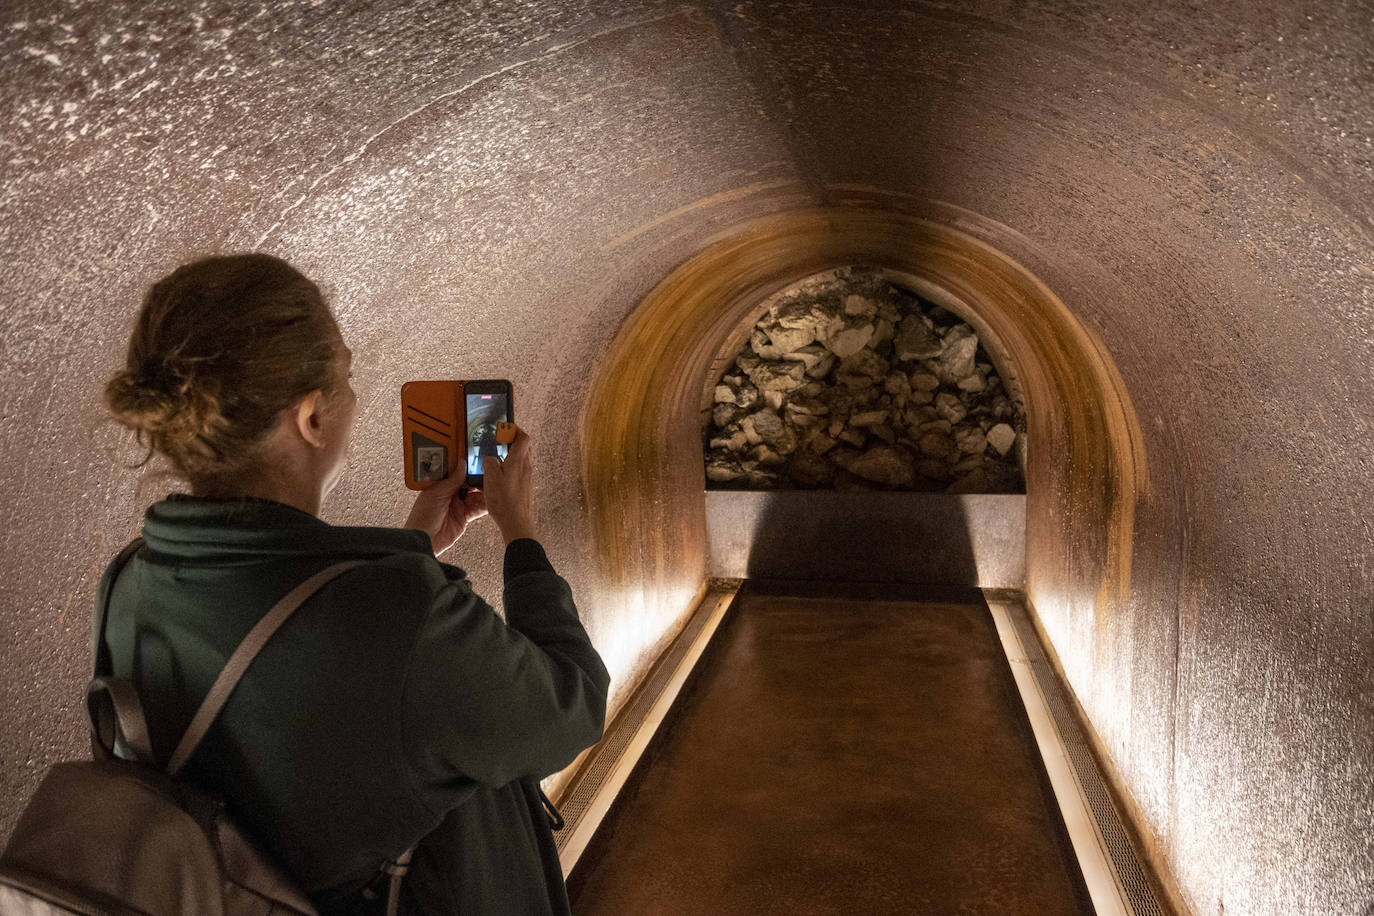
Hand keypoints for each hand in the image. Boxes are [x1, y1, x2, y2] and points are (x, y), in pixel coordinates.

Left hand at [404, 469, 487, 555]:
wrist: (424, 540)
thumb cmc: (422, 517)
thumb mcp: (436, 494)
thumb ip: (452, 480)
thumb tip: (462, 464)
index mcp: (440, 485)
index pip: (456, 472)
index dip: (467, 466)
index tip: (477, 459)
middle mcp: (450, 494)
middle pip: (469, 483)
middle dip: (479, 478)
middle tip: (490, 473)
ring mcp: (458, 505)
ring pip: (475, 495)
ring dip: (484, 491)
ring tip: (493, 486)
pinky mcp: (464, 517)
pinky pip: (478, 509)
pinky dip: (486, 505)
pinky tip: (492, 500)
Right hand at [481, 425, 536, 543]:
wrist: (517, 523)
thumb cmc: (505, 502)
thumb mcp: (490, 478)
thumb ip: (489, 462)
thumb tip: (490, 458)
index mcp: (518, 461)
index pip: (523, 437)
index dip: (515, 429)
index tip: (505, 426)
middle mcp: (526, 468)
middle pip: (522, 448)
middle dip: (511, 442)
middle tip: (498, 442)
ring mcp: (528, 478)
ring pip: (520, 461)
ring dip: (509, 457)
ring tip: (496, 460)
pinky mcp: (526, 488)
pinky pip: (519, 473)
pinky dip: (510, 469)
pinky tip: (500, 477)